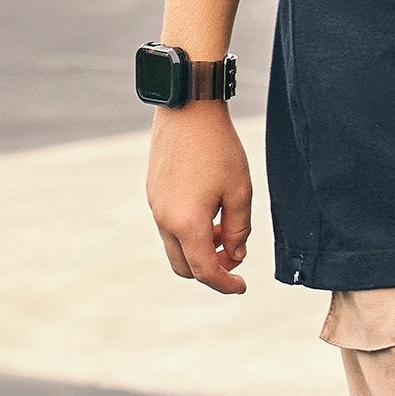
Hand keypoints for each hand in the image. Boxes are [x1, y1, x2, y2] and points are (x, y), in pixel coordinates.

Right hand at [146, 104, 251, 293]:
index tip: (242, 287)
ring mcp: (154, 206)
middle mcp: (164, 219)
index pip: (205, 271)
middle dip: (210, 269)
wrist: (188, 109)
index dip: (226, 284)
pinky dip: (188, 232)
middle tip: (235, 256)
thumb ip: (239, 230)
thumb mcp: (241, 190)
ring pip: (175, 247)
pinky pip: (169, 226)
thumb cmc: (219, 148)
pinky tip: (210, 211)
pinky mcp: (153, 193)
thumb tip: (235, 255)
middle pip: (185, 267)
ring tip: (225, 227)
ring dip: (199, 249)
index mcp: (187, 223)